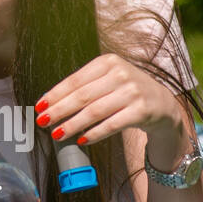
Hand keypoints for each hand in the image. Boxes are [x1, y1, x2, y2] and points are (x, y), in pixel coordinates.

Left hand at [36, 53, 185, 151]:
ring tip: (57, 133)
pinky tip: (81, 139)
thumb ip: (84, 87)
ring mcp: (133, 92)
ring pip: (94, 111)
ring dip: (72, 124)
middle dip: (59, 110)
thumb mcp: (108, 80)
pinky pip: (112, 124)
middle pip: (82, 96)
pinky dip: (94, 133)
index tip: (39, 106)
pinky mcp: (142, 111)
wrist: (162, 104)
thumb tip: (50, 103)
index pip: (74, 80)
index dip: (55, 94)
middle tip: (42, 121)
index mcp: (107, 62)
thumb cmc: (126, 92)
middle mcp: (120, 74)